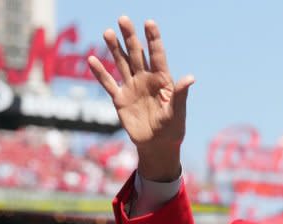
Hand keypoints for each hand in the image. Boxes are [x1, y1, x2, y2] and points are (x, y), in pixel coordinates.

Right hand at [87, 16, 193, 180]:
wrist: (157, 145)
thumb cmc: (172, 129)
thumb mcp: (177, 112)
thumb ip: (181, 94)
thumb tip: (190, 77)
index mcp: (162, 80)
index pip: (157, 55)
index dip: (154, 39)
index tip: (149, 22)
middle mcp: (146, 79)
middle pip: (137, 54)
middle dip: (130, 37)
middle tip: (123, 19)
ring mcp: (132, 87)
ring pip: (122, 63)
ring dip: (114, 49)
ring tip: (108, 32)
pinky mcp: (120, 99)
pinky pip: (108, 83)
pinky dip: (100, 73)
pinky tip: (91, 59)